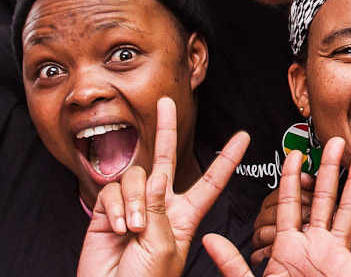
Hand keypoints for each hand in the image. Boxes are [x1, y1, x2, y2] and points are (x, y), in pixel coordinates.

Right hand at [78, 97, 249, 276]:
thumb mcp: (164, 246)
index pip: (211, 182)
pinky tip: (115, 228)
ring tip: (130, 229)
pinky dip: (114, 208)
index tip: (243, 137)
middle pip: (166, 159)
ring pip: (136, 177)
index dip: (227, 160)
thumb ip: (159, 209)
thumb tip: (154, 177)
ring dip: (133, 202)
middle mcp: (159, 207)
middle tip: (165, 103)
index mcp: (184, 217)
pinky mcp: (107, 212)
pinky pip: (112, 192)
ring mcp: (132, 208)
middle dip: (166, 130)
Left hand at [203, 137, 350, 276]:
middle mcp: (314, 246)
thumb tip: (208, 239)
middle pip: (324, 200)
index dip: (293, 179)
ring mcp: (336, 258)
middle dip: (330, 170)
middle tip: (336, 142)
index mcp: (288, 247)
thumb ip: (233, 263)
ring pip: (349, 216)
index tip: (295, 154)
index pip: (290, 205)